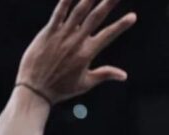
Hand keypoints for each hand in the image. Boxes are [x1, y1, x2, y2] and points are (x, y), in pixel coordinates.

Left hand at [16, 0, 136, 103]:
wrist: (35, 91)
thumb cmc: (60, 89)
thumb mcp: (85, 83)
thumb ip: (105, 74)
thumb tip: (124, 75)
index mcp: (87, 53)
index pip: (108, 35)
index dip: (121, 25)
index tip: (133, 16)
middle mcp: (76, 42)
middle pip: (95, 18)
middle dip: (108, 4)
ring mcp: (61, 36)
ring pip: (78, 12)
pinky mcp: (47, 34)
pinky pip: (58, 14)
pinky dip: (65, 3)